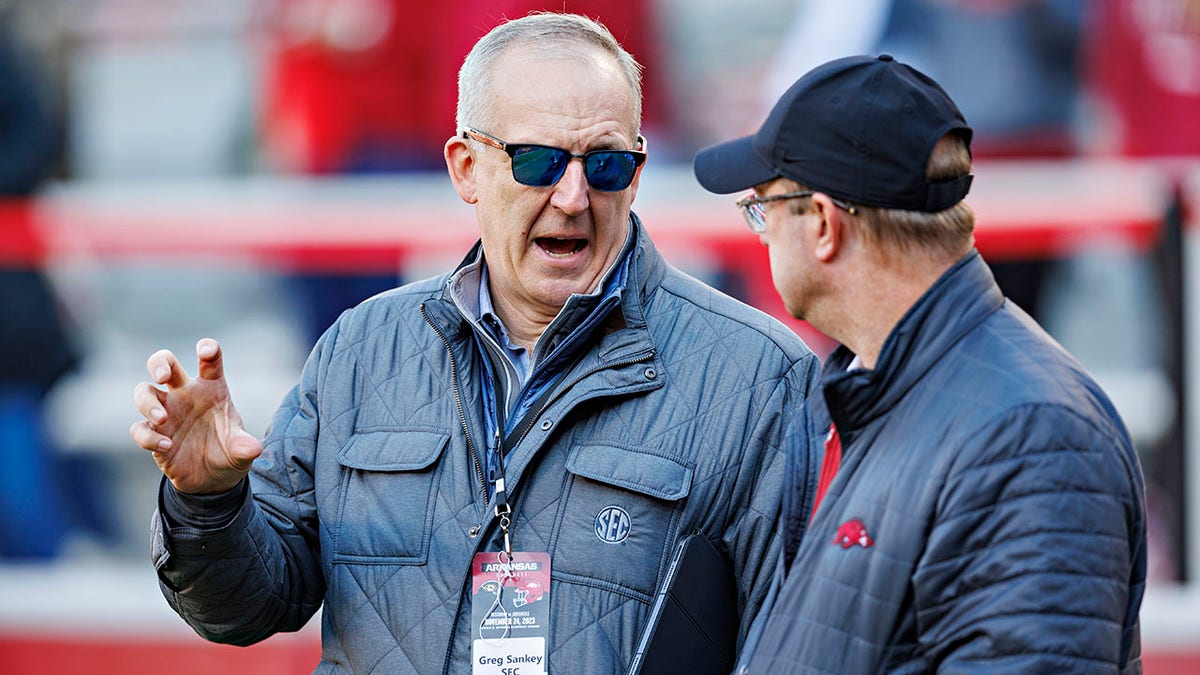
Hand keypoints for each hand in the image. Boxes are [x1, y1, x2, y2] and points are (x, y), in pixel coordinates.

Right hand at [131, 338, 262, 493]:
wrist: (213, 479)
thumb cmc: (228, 452)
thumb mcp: (241, 451)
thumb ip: (244, 447)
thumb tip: (253, 449)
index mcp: (211, 388)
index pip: (210, 361)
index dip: (208, 349)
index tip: (206, 350)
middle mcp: (185, 394)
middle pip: (164, 363)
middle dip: (159, 363)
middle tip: (162, 376)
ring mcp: (166, 412)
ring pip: (143, 392)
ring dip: (148, 403)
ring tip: (162, 419)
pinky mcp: (153, 434)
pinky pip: (139, 428)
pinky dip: (148, 436)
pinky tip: (166, 446)